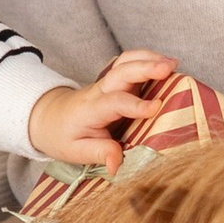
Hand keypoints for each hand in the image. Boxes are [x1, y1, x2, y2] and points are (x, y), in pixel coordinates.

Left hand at [25, 48, 178, 171]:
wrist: (50, 118)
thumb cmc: (64, 136)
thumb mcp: (76, 151)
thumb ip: (99, 154)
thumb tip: (116, 164)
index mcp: (91, 110)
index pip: (114, 102)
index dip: (135, 104)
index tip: (156, 107)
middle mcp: (100, 90)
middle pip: (121, 71)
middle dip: (145, 67)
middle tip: (169, 68)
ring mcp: (107, 82)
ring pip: (125, 62)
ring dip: (149, 58)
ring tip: (173, 63)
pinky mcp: (115, 80)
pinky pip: (129, 63)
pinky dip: (147, 59)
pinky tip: (166, 64)